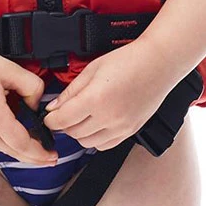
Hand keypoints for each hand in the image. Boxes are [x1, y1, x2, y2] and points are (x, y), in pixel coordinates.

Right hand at [0, 39, 59, 166]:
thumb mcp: (9, 68)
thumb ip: (31, 86)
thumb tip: (35, 103)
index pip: (22, 144)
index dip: (40, 153)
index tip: (52, 156)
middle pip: (12, 151)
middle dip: (32, 157)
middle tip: (48, 158)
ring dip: (17, 148)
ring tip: (33, 144)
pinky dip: (3, 138)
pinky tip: (11, 129)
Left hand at [42, 40, 179, 150]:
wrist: (158, 63)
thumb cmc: (128, 60)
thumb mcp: (93, 68)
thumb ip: (72, 90)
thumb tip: (54, 106)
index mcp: (96, 99)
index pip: (63, 120)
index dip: (51, 120)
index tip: (48, 116)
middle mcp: (109, 118)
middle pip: (74, 133)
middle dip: (64, 124)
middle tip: (63, 113)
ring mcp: (121, 127)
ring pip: (88, 143)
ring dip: (79, 133)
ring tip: (80, 117)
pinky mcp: (130, 132)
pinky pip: (105, 145)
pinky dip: (96, 139)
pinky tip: (96, 124)